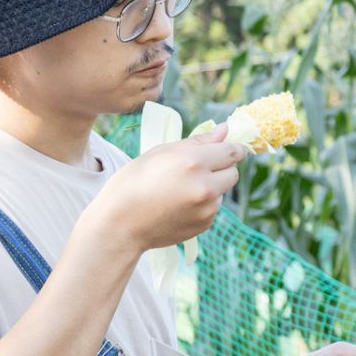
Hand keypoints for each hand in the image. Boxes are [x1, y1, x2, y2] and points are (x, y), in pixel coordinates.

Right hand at [89, 124, 244, 255]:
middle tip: (199, 168)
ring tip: (179, 189)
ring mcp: (206, 209)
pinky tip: (178, 204)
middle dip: (222, 168)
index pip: (231, 152)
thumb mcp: (161, 153)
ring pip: (222, 191)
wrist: (120, 225)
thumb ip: (198, 141)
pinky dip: (203, 204)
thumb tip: (225, 130)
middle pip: (233, 173)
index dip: (235, 148)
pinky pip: (212, 208)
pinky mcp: (204, 224)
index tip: (235, 147)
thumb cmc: (134, 182)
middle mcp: (205, 186)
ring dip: (211, 187)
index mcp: (194, 163)